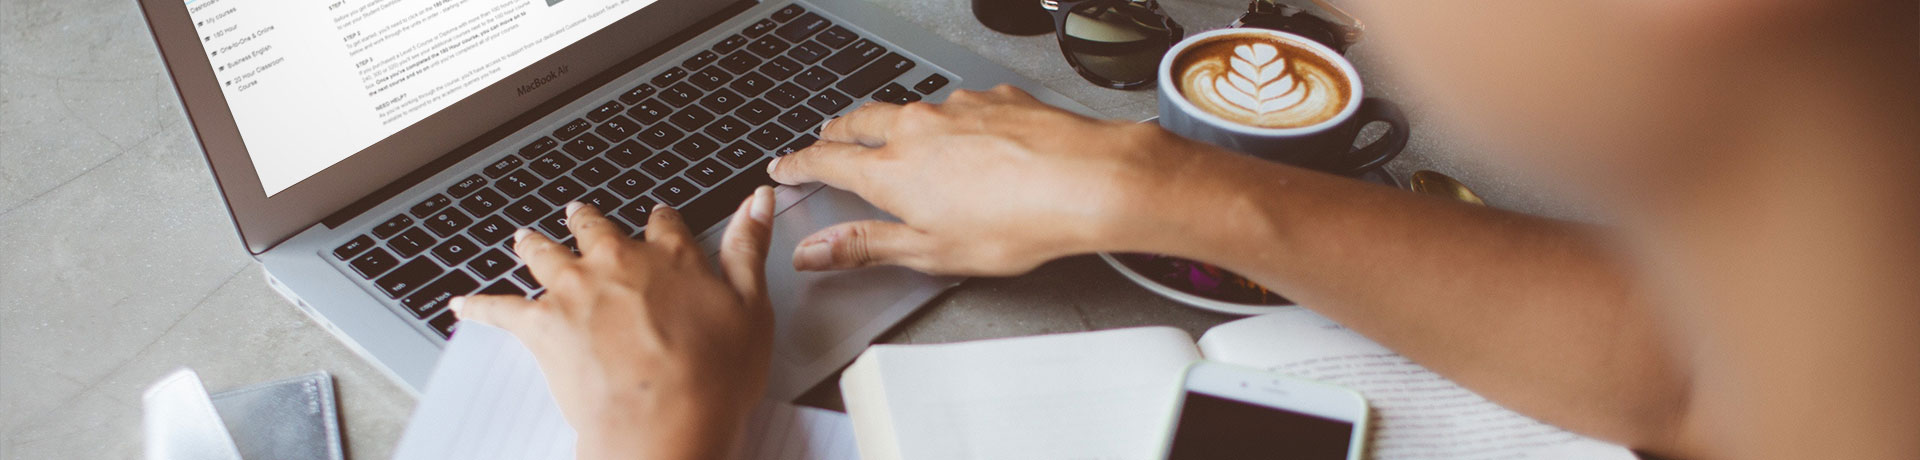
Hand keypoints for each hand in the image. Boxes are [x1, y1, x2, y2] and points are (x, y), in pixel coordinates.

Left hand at [450, 187, 776, 459]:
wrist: (663, 421)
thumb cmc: (714, 376)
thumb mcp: (752, 308)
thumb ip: (748, 249)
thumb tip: (758, 200)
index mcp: (672, 257)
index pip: (664, 224)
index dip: (661, 220)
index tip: (657, 216)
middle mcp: (619, 263)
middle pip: (596, 229)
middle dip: (587, 221)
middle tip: (580, 215)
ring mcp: (576, 291)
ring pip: (545, 254)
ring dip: (533, 244)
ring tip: (523, 238)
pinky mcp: (542, 326)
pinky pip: (500, 309)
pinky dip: (479, 306)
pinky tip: (463, 303)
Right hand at [768, 85, 1221, 275]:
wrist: (1085, 181)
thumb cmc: (1016, 222)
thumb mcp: (930, 252)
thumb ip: (867, 247)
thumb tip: (814, 252)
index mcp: (891, 170)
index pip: (827, 160)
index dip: (799, 164)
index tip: (783, 167)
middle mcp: (917, 128)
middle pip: (860, 121)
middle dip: (837, 131)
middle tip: (825, 139)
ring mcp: (957, 108)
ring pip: (910, 109)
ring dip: (894, 122)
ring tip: (895, 137)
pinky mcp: (996, 99)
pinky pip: (959, 106)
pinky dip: (949, 120)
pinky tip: (969, 138)